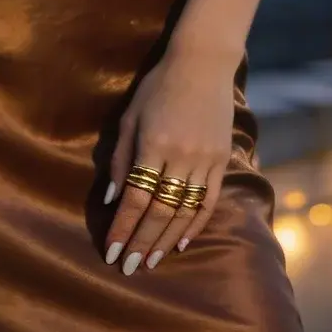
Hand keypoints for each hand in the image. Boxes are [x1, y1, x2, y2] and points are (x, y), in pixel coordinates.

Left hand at [104, 43, 235, 273]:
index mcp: (153, 145)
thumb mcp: (129, 118)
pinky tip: (181, 243)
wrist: (202, 63)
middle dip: (141, 243)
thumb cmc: (157, 87)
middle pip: (159, 211)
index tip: (111, 251)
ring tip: (149, 261)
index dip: (122, 229)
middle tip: (127, 268)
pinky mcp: (220, 160)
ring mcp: (204, 160)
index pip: (135, 198)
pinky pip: (207, 201)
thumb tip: (113, 201)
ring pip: (184, 212)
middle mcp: (180, 156)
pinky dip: (194, 225)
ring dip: (165, 240)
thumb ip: (120, 160)